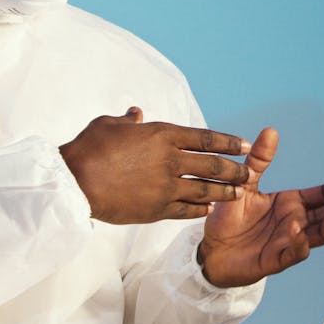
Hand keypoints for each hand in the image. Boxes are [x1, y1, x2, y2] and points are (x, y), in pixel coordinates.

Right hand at [59, 107, 251, 224]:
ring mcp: (165, 187)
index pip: (204, 138)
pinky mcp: (156, 209)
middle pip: (212, 165)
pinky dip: (200, 209)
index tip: (244, 145)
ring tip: (238, 194)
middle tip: (248, 173)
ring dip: (224, 192)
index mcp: (161, 135)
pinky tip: (209, 210)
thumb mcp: (108, 124)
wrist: (75, 182)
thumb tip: (136, 113)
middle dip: (234, 169)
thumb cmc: (88, 148)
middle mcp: (169, 160)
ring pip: (205, 190)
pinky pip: (186, 210)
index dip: (228, 141)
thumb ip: (127, 120)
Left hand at [195, 128, 323, 287]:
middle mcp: (297, 223)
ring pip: (321, 234)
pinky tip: (299, 231)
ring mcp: (290, 243)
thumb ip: (259, 160)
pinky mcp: (276, 261)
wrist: (209, 249)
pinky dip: (300, 243)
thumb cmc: (228, 218)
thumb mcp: (244, 183)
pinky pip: (294, 253)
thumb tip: (271, 131)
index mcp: (293, 204)